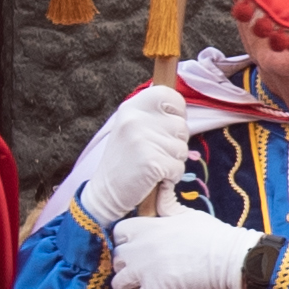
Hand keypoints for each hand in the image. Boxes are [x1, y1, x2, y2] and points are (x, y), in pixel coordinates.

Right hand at [71, 95, 192, 224]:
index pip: (170, 95)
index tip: (167, 125)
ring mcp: (143, 140)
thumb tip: (180, 109)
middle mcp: (136, 119)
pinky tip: (153, 177)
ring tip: (151, 164)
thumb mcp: (131, 127)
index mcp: (131, 107)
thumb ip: (153, 115)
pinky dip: (171, 177)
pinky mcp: (151, 162)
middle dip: (175, 142)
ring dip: (173, 161)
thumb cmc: (125, 159)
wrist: (105, 192)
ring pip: (182, 149)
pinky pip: (179, 168)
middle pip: (182, 125)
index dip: (176, 112)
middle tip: (153, 152)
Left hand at [111, 207, 258, 288]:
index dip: (123, 241)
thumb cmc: (212, 234)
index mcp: (148, 227)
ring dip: (123, 287)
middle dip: (123, 265)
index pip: (118, 233)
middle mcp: (141, 248)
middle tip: (133, 270)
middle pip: (116, 258)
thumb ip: (167, 203)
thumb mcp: (187, 214)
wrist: (229, 258)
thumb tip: (160, 185)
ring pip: (118, 282)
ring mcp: (145, 270)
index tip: (131, 247)